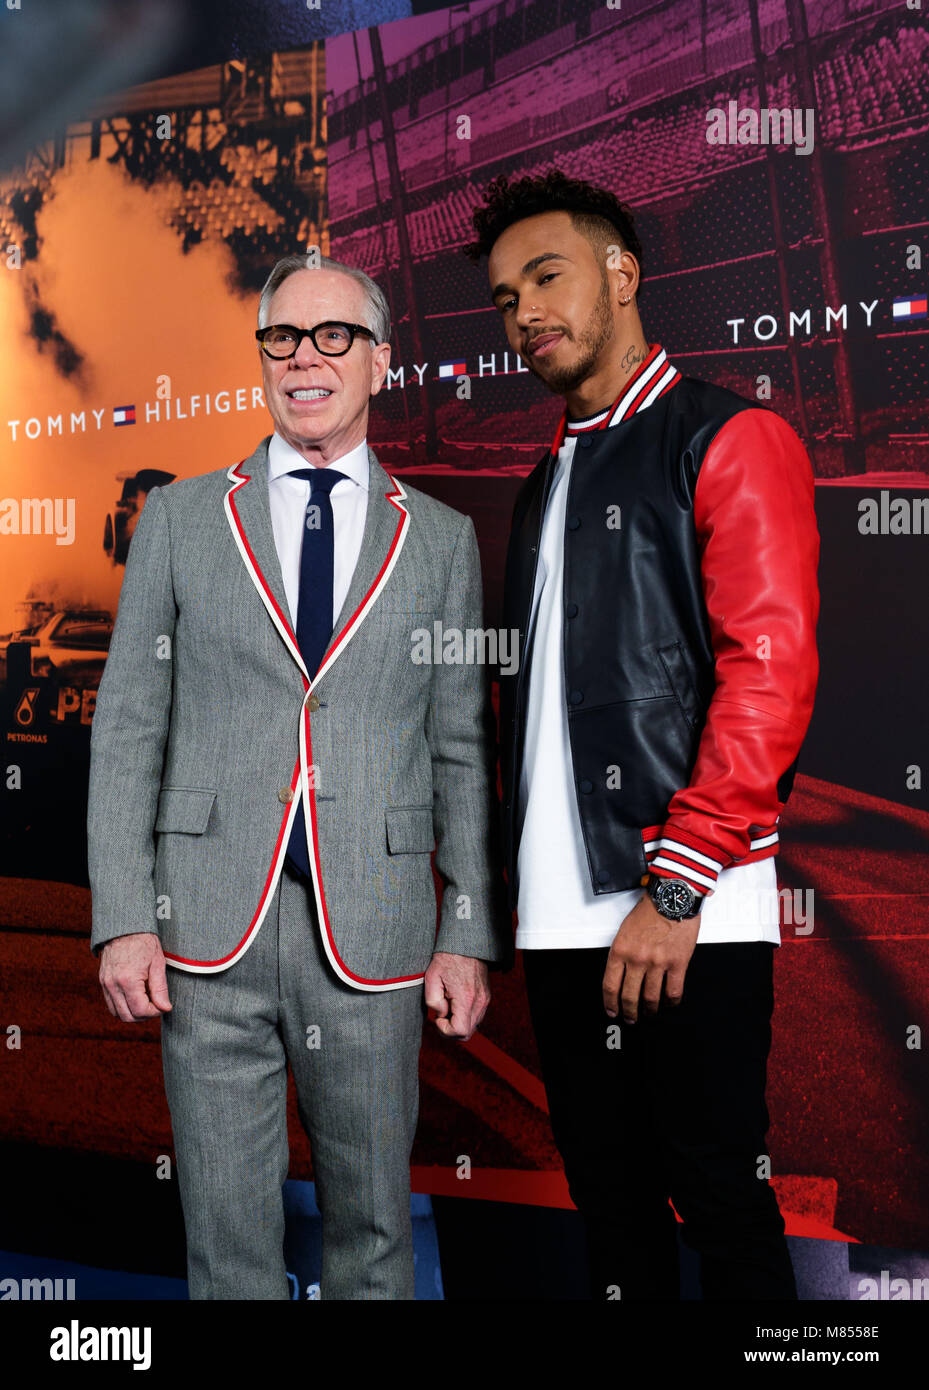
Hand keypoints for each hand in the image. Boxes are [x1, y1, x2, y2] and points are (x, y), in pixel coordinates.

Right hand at [98, 932, 171, 1021]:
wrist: (124, 927)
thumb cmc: (143, 942)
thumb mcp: (158, 963)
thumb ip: (160, 988)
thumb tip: (165, 1008)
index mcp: (128, 980)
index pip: (140, 1010)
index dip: (154, 1012)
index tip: (163, 1006)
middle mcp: (113, 985)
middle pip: (128, 1016)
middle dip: (144, 1015)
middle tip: (156, 1005)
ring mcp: (105, 984)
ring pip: (118, 1013)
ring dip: (133, 1013)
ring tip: (146, 1001)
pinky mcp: (102, 982)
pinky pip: (111, 1004)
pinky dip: (123, 1006)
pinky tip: (136, 996)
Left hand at [424, 951, 489, 1040]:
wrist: (466, 944)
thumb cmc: (447, 958)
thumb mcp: (431, 977)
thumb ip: (432, 1000)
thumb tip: (441, 1013)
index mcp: (466, 998)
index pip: (460, 1031)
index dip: (445, 1030)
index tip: (438, 1018)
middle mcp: (479, 1002)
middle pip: (467, 1033)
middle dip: (451, 1030)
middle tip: (441, 1017)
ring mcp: (485, 1000)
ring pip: (473, 1026)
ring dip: (458, 1024)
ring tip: (448, 1008)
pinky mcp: (486, 997)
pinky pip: (476, 1016)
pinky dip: (465, 1016)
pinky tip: (455, 1004)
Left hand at [602, 894, 700, 1024]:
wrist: (672, 897)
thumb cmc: (649, 911)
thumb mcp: (625, 930)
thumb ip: (622, 953)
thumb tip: (621, 975)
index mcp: (620, 950)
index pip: (610, 985)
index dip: (610, 1003)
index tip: (612, 1011)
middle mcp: (637, 959)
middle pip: (629, 995)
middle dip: (628, 1012)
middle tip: (630, 1018)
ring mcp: (658, 963)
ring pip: (651, 998)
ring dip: (649, 1010)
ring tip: (649, 1013)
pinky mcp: (678, 963)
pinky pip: (673, 991)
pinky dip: (671, 1002)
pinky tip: (669, 1004)